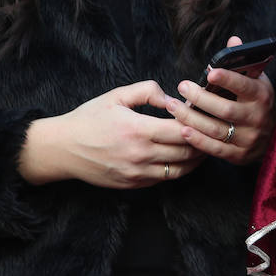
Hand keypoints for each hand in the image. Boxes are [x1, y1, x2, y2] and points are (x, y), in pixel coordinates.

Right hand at [20, 81, 203, 187]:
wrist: (61, 149)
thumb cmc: (89, 118)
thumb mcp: (116, 96)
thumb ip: (147, 91)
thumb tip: (172, 97)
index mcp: (138, 129)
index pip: (182, 129)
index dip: (199, 122)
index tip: (206, 114)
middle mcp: (140, 154)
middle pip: (186, 151)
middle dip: (203, 142)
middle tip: (214, 131)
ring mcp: (136, 173)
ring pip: (179, 170)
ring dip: (196, 159)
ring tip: (205, 146)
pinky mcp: (132, 184)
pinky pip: (164, 179)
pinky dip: (178, 170)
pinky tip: (184, 159)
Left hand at [169, 36, 275, 164]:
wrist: (274, 134)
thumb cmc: (258, 102)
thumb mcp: (257, 81)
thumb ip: (244, 62)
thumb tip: (233, 40)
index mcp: (261, 95)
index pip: (244, 86)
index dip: (228, 79)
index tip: (209, 72)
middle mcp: (257, 117)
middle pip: (225, 109)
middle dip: (201, 98)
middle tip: (181, 86)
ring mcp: (248, 138)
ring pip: (216, 129)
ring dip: (191, 118)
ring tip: (172, 106)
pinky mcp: (239, 155)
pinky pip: (215, 149)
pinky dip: (197, 140)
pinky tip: (183, 130)